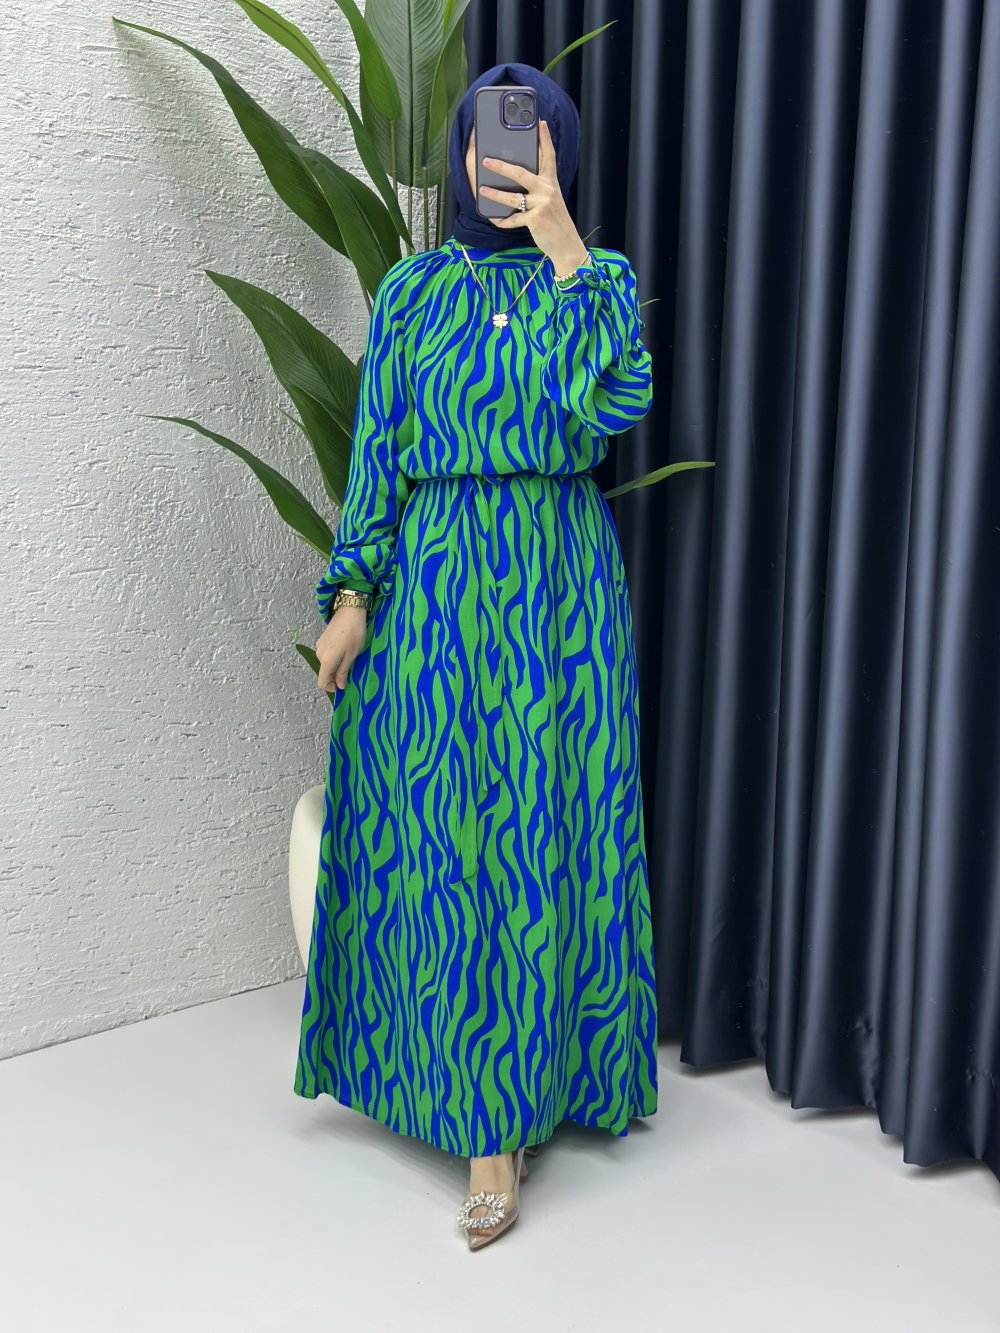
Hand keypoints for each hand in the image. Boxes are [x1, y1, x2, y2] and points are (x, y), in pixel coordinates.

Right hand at [316, 605, 367, 691]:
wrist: (349, 611)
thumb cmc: (354, 634)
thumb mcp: (351, 655)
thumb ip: (343, 671)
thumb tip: (340, 686)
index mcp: (326, 661)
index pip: (322, 682)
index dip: (331, 687)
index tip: (342, 685)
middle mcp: (319, 654)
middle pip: (324, 672)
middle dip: (335, 676)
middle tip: (350, 671)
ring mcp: (319, 646)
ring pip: (325, 663)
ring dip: (335, 666)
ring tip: (349, 658)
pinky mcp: (321, 640)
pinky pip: (325, 655)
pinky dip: (333, 657)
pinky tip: (344, 650)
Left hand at [478, 119, 589, 275]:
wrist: (567, 244)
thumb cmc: (555, 221)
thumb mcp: (551, 200)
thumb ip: (539, 188)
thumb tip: (515, 180)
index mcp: (551, 182)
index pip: (548, 156)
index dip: (545, 139)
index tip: (540, 122)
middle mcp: (547, 190)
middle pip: (521, 172)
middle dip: (502, 166)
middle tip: (486, 160)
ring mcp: (542, 204)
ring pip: (513, 197)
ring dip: (495, 194)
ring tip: (482, 190)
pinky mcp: (536, 220)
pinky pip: (513, 219)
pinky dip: (503, 221)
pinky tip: (494, 220)